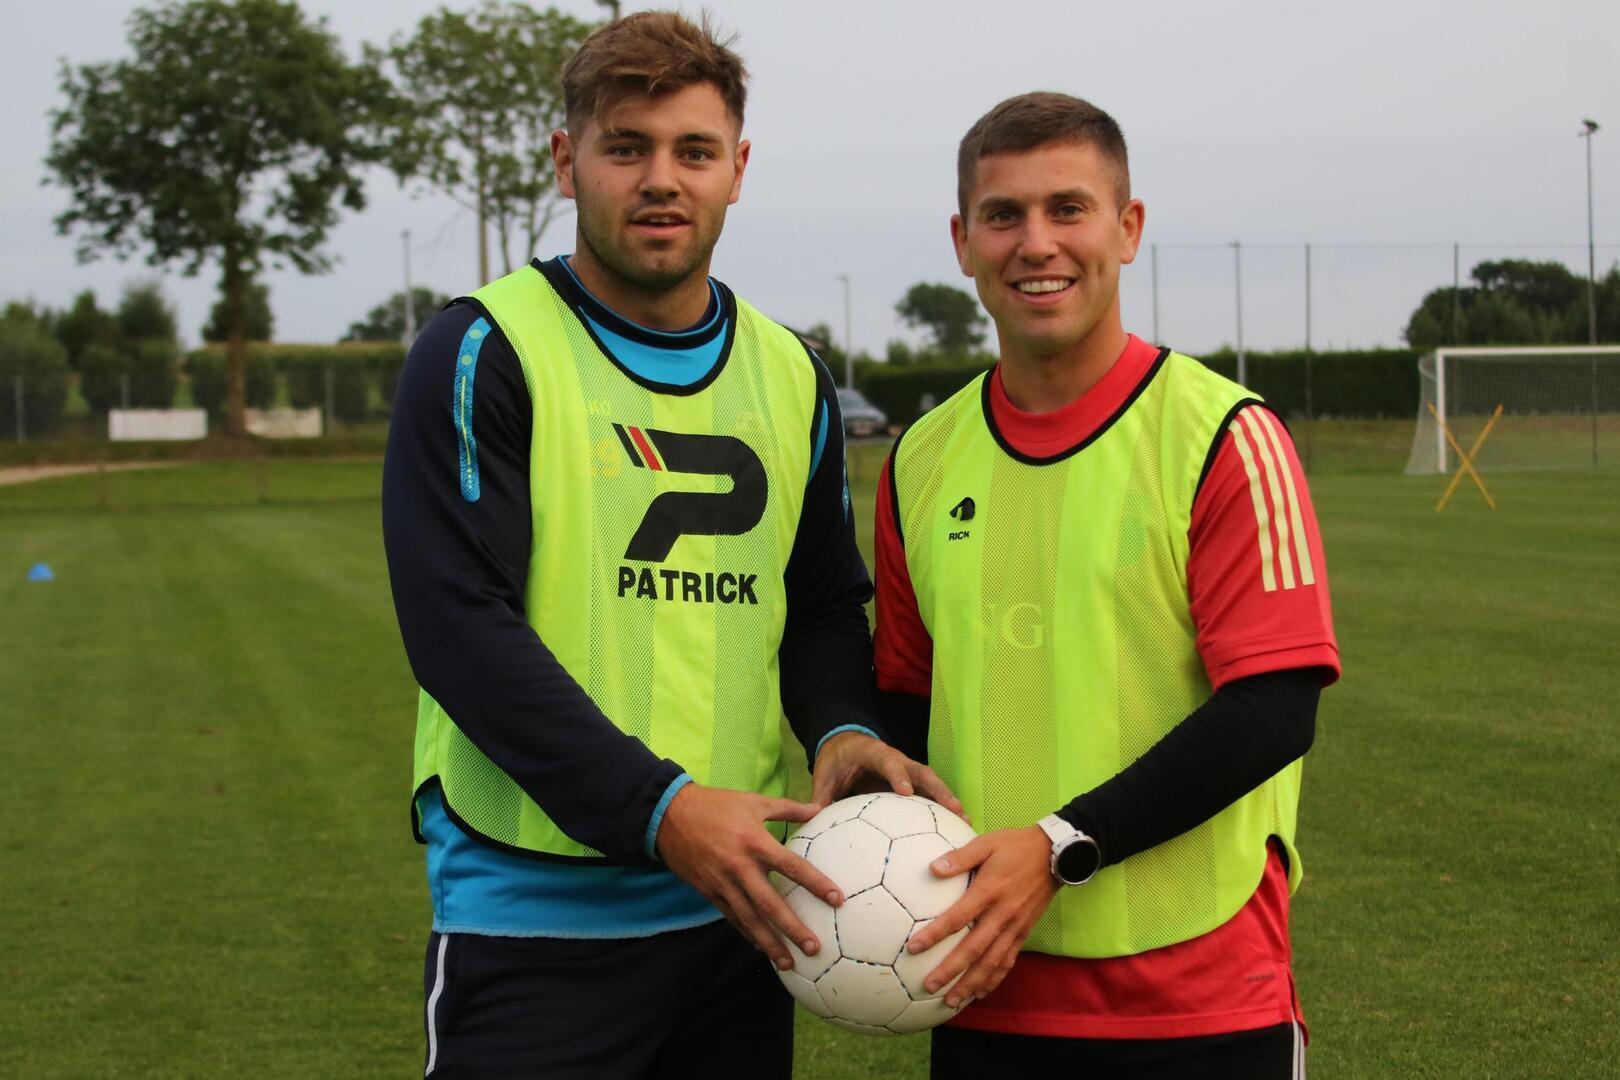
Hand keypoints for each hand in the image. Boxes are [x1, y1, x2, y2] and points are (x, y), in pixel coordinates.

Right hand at [654, 782, 844, 969]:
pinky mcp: (709, 892)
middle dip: (793, 929)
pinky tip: (762, 948)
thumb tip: (819, 808)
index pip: (792, 866)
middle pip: (771, 904)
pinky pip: (732, 917)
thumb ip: (788, 808)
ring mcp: (723, 883)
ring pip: (749, 919)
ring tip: (789, 962)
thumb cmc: (716, 805)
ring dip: (770, 943)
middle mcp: (740, 867)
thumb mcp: (754, 801)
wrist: (670, 816)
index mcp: (755, 842)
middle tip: (814, 948)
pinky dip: (748, 934)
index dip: (815, 883)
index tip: (837, 899)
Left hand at [810, 730, 964, 816]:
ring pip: (933, 784)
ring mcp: (908, 772)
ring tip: (965, 824)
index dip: (899, 776)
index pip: (890, 763)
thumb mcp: (824, 775)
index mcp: (875, 754)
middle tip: (955, 810)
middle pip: (923, 773)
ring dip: (949, 802)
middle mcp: (898, 760)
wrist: (846, 744)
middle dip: (940, 791)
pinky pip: (929, 795)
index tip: (907, 793)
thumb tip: (812, 820)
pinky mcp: (911, 783)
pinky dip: (942, 810)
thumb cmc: (836, 760)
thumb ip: (820, 796)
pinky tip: (955, 831)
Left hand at [903, 825, 1058, 1008]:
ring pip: (991, 962)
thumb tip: (932, 868)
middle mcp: (1002, 914)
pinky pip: (1008, 961)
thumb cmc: (1016, 846)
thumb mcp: (987, 843)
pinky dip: (994, 979)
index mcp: (989, 891)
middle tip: (928, 986)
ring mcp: (1015, 927)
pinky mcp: (1024, 932)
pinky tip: (980, 992)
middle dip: (951, 970)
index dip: (935, 934)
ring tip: (951, 1001)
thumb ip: (959, 857)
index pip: (957, 918)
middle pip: (973, 949)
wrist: (1055, 855)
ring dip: (971, 983)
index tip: (913, 947)